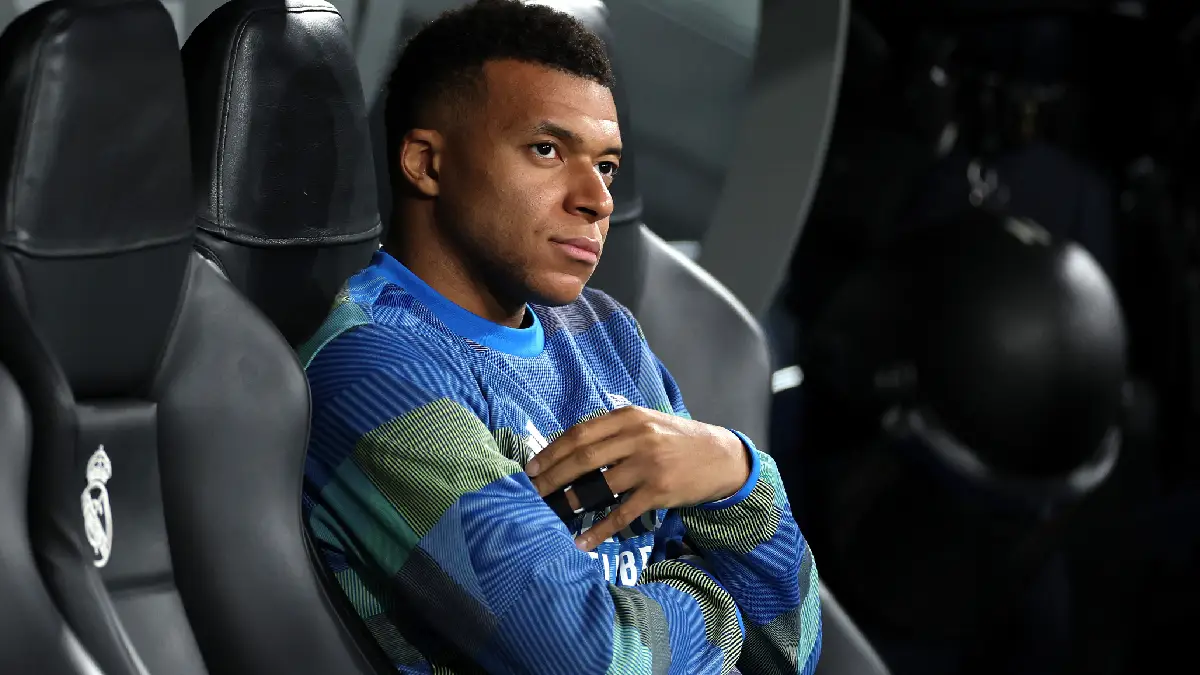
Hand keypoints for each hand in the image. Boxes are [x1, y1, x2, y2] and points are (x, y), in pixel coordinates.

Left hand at [525, 406, 750, 550]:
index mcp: (629, 417)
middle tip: (531, 491)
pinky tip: (582, 541)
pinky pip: (622, 514)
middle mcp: (637, 437)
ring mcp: (648, 465)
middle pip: (583, 457)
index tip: (532, 467)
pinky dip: (599, 530)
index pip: (580, 433)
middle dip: (551, 476)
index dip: (552, 451)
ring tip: (549, 513)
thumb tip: (571, 448)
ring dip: (569, 501)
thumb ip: (614, 431)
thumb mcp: (648, 423)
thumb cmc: (678, 441)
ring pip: (598, 485)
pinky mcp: (659, 491)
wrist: (722, 457)